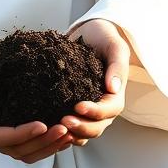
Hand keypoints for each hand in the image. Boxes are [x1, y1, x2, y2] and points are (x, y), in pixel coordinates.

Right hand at [0, 42, 72, 163]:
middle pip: (18, 150)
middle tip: (66, 129)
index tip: (44, 124)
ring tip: (70, 133)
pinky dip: (46, 141)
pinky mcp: (7, 127)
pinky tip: (64, 132)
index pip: (2, 138)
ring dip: (48, 145)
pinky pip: (28, 142)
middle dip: (42, 142)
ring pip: (26, 150)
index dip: (24, 134)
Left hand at [60, 19, 130, 145]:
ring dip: (73, 133)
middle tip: (63, 121)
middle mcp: (104, 106)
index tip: (78, 106)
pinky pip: (73, 127)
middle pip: (98, 126)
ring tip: (56, 127)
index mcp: (116, 93)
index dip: (95, 111)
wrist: (90, 34)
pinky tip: (50, 128)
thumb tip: (113, 88)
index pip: (110, 109)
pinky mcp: (75, 108)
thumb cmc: (104, 38)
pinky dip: (64, 132)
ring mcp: (90, 109)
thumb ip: (117, 65)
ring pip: (86, 131)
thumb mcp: (114, 46)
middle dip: (82, 127)